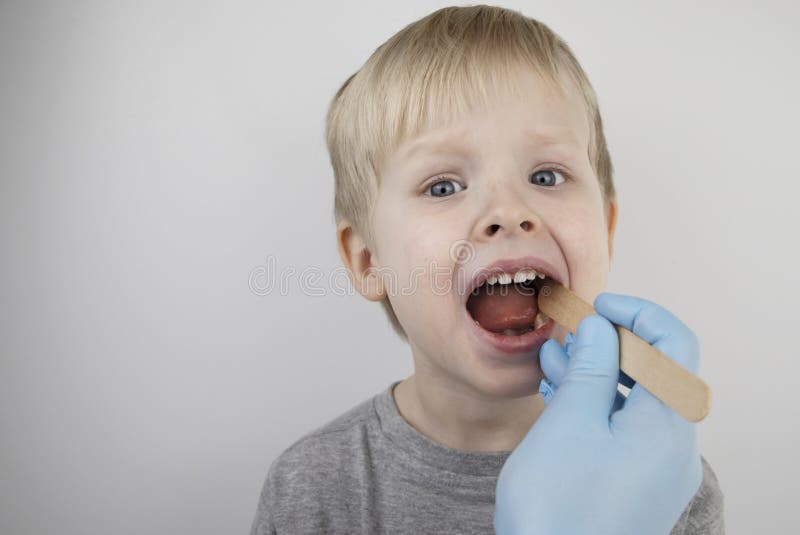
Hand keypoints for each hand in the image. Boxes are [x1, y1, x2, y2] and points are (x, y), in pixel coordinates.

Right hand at [495, 293, 702, 534]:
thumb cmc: (558, 506)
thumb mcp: (570, 421)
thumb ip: (591, 367)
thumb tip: (602, 328)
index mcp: (667, 427)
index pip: (676, 345)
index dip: (639, 314)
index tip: (598, 305)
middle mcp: (673, 447)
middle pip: (657, 373)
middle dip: (611, 344)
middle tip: (569, 332)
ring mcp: (656, 470)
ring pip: (635, 402)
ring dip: (597, 374)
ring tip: (552, 359)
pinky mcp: (635, 486)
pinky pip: (624, 430)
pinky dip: (595, 406)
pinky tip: (558, 395)